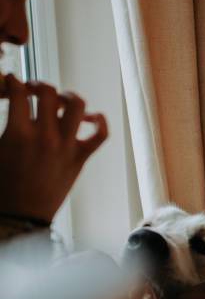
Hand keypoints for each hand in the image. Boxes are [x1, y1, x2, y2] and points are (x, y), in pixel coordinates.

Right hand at [0, 74, 107, 222]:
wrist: (21, 217)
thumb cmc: (2, 186)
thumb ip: (6, 127)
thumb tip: (12, 108)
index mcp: (17, 134)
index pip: (18, 92)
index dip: (13, 81)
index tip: (12, 81)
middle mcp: (45, 136)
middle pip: (49, 93)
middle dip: (39, 85)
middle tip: (33, 90)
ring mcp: (66, 146)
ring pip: (78, 106)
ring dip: (69, 97)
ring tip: (60, 100)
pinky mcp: (80, 158)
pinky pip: (100, 135)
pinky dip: (100, 122)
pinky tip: (92, 118)